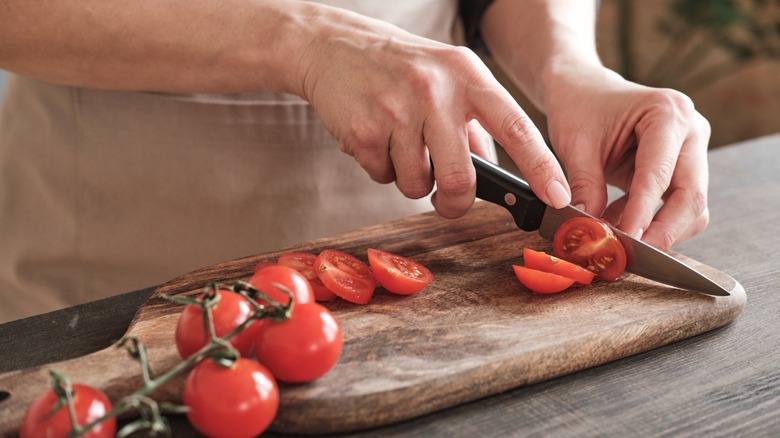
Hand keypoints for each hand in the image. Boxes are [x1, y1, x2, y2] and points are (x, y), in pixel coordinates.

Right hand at [295, 5, 570, 217]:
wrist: (332, 46)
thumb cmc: (398, 67)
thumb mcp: (447, 77)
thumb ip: (475, 123)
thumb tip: (494, 174)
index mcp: (468, 75)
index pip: (517, 127)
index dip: (542, 167)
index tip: (560, 197)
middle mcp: (436, 90)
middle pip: (461, 177)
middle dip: (455, 202)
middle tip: (448, 201)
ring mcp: (397, 109)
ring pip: (417, 184)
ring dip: (410, 179)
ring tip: (398, 144)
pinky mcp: (364, 129)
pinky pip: (383, 176)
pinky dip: (380, 168)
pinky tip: (375, 137)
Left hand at [544, 66, 710, 249]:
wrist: (584, 90)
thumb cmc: (580, 108)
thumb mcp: (574, 144)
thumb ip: (584, 186)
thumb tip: (589, 231)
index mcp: (667, 113)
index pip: (660, 174)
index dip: (643, 213)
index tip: (625, 241)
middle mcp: (690, 130)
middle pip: (692, 196)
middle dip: (663, 232)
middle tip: (631, 255)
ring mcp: (692, 150)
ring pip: (691, 207)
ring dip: (658, 231)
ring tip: (615, 234)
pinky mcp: (683, 168)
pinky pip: (676, 205)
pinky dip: (650, 222)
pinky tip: (615, 220)